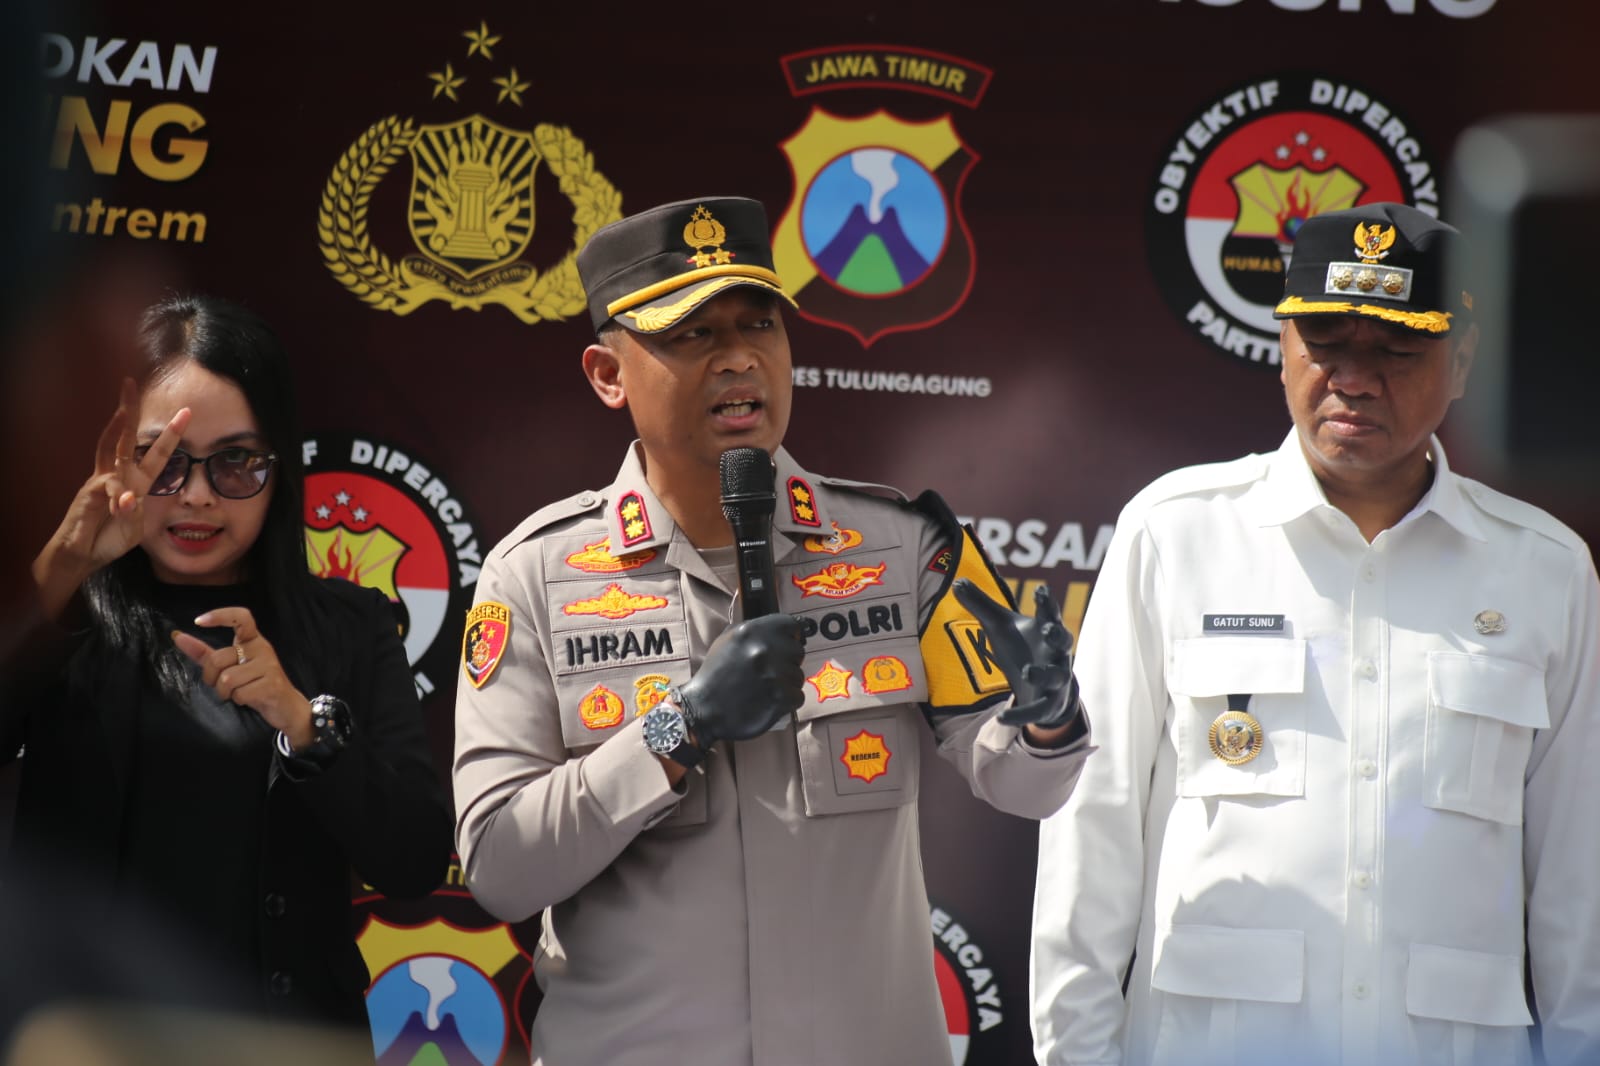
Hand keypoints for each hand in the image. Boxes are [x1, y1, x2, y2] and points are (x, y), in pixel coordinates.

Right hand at [33, 379, 189, 616]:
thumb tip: (124, 498)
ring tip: (125, 408)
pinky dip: (116, 497)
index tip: (186, 412)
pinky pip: (108, 486)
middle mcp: (117, 474)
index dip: (170, 434)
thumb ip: (134, 512)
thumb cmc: (109, 538)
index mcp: (136, 482)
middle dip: (129, 409)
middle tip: (129, 383)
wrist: (82, 554)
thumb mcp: (133, 526)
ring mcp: (101, 479)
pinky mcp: (88, 490)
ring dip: (117, 427)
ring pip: (111, 448)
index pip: (155, 452)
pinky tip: (117, 507)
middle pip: (124, 435)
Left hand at [172, 606, 314, 748]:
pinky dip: (238, 700)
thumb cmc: (255, 683)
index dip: (219, 616)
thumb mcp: (230, 666)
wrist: (286, 706)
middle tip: (222, 685)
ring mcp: (269, 666)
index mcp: (252, 640)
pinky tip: (249, 698)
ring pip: (227, 679)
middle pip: (219, 658)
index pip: (240, 618)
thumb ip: (204, 652)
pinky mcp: (272, 684)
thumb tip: (177, 636)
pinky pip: (240, 693)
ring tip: (238, 693)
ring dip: (225, 692)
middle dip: (212, 678)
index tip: (198, 621)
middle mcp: (262, 648)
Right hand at [677, 613, 805, 744]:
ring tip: (764, 688)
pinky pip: (798, 696)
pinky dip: (787, 702)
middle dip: (787, 662)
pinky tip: (768, 701)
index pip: (791, 625)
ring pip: (798, 676)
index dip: (790, 636)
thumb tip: (782, 629)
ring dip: (786, 683)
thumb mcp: (727, 641)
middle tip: (768, 672)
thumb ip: (755, 631)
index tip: (784, 646)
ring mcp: (774, 674)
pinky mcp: (780, 697)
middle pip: (798, 651)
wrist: (703, 709)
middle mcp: (764, 649)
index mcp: (751, 631)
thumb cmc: (716, 674)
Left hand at [952, 579, 1080, 729]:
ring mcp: (1055, 680)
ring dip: (1043, 674)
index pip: (1049, 614)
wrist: (1044, 687)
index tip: (1040, 590)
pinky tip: (1001, 718)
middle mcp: (1055, 654)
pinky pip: (1036, 711)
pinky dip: (1021, 716)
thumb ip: (981, 604)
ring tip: (1029, 671)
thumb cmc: (1022, 647)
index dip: (1046, 603)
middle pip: (1063, 642)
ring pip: (1055, 676)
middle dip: (1057, 635)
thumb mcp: (1000, 625)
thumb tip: (956, 581)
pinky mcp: (1047, 703)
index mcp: (1046, 631)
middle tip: (1047, 628)